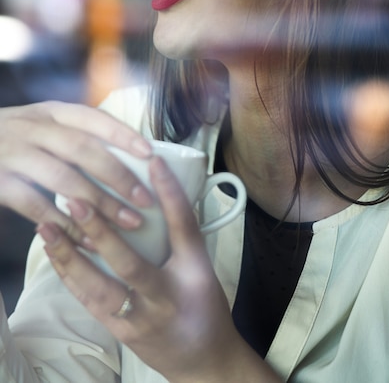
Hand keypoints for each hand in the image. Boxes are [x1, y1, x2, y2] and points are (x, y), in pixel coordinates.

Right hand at [0, 100, 152, 242]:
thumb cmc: (8, 139)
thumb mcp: (37, 124)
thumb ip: (69, 134)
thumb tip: (124, 155)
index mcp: (48, 111)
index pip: (93, 118)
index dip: (124, 135)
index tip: (152, 153)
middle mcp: (32, 127)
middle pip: (84, 150)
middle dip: (119, 176)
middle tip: (146, 199)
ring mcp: (12, 152)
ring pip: (63, 178)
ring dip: (99, 203)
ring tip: (128, 223)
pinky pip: (35, 205)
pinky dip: (64, 224)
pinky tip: (86, 240)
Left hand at [37, 157, 278, 382]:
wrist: (202, 362)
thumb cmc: (206, 308)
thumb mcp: (203, 267)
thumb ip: (183, 233)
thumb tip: (163, 189)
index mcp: (193, 275)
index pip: (182, 227)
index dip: (169, 192)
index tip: (152, 160)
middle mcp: (164, 299)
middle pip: (130, 264)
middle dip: (101, 232)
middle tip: (77, 200)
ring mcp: (137, 319)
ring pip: (98, 289)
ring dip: (70, 257)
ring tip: (48, 228)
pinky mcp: (118, 330)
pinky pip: (88, 302)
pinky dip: (69, 276)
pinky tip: (54, 254)